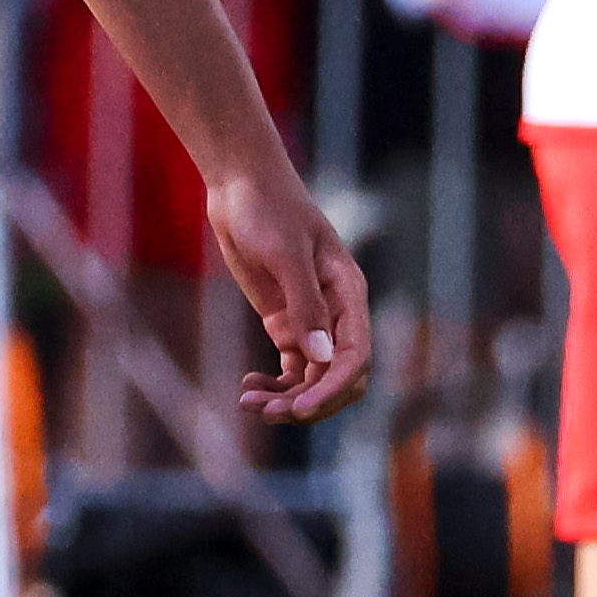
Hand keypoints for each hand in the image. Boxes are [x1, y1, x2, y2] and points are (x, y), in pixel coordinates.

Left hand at [202, 163, 371, 420]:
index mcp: (348, 295)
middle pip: (337, 377)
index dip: (331, 390)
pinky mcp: (286, 321)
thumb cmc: (268, 210)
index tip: (298, 410)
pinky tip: (248, 385)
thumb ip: (305, 305)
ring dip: (286, 398)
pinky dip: (275, 384)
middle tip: (264, 411)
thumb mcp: (285, 255)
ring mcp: (311, 319)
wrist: (241, 185)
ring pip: (312, 378)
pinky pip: (292, 368)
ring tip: (248, 401)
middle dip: (307, 401)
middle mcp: (336, 313)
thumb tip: (322, 359)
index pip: (355, 358)